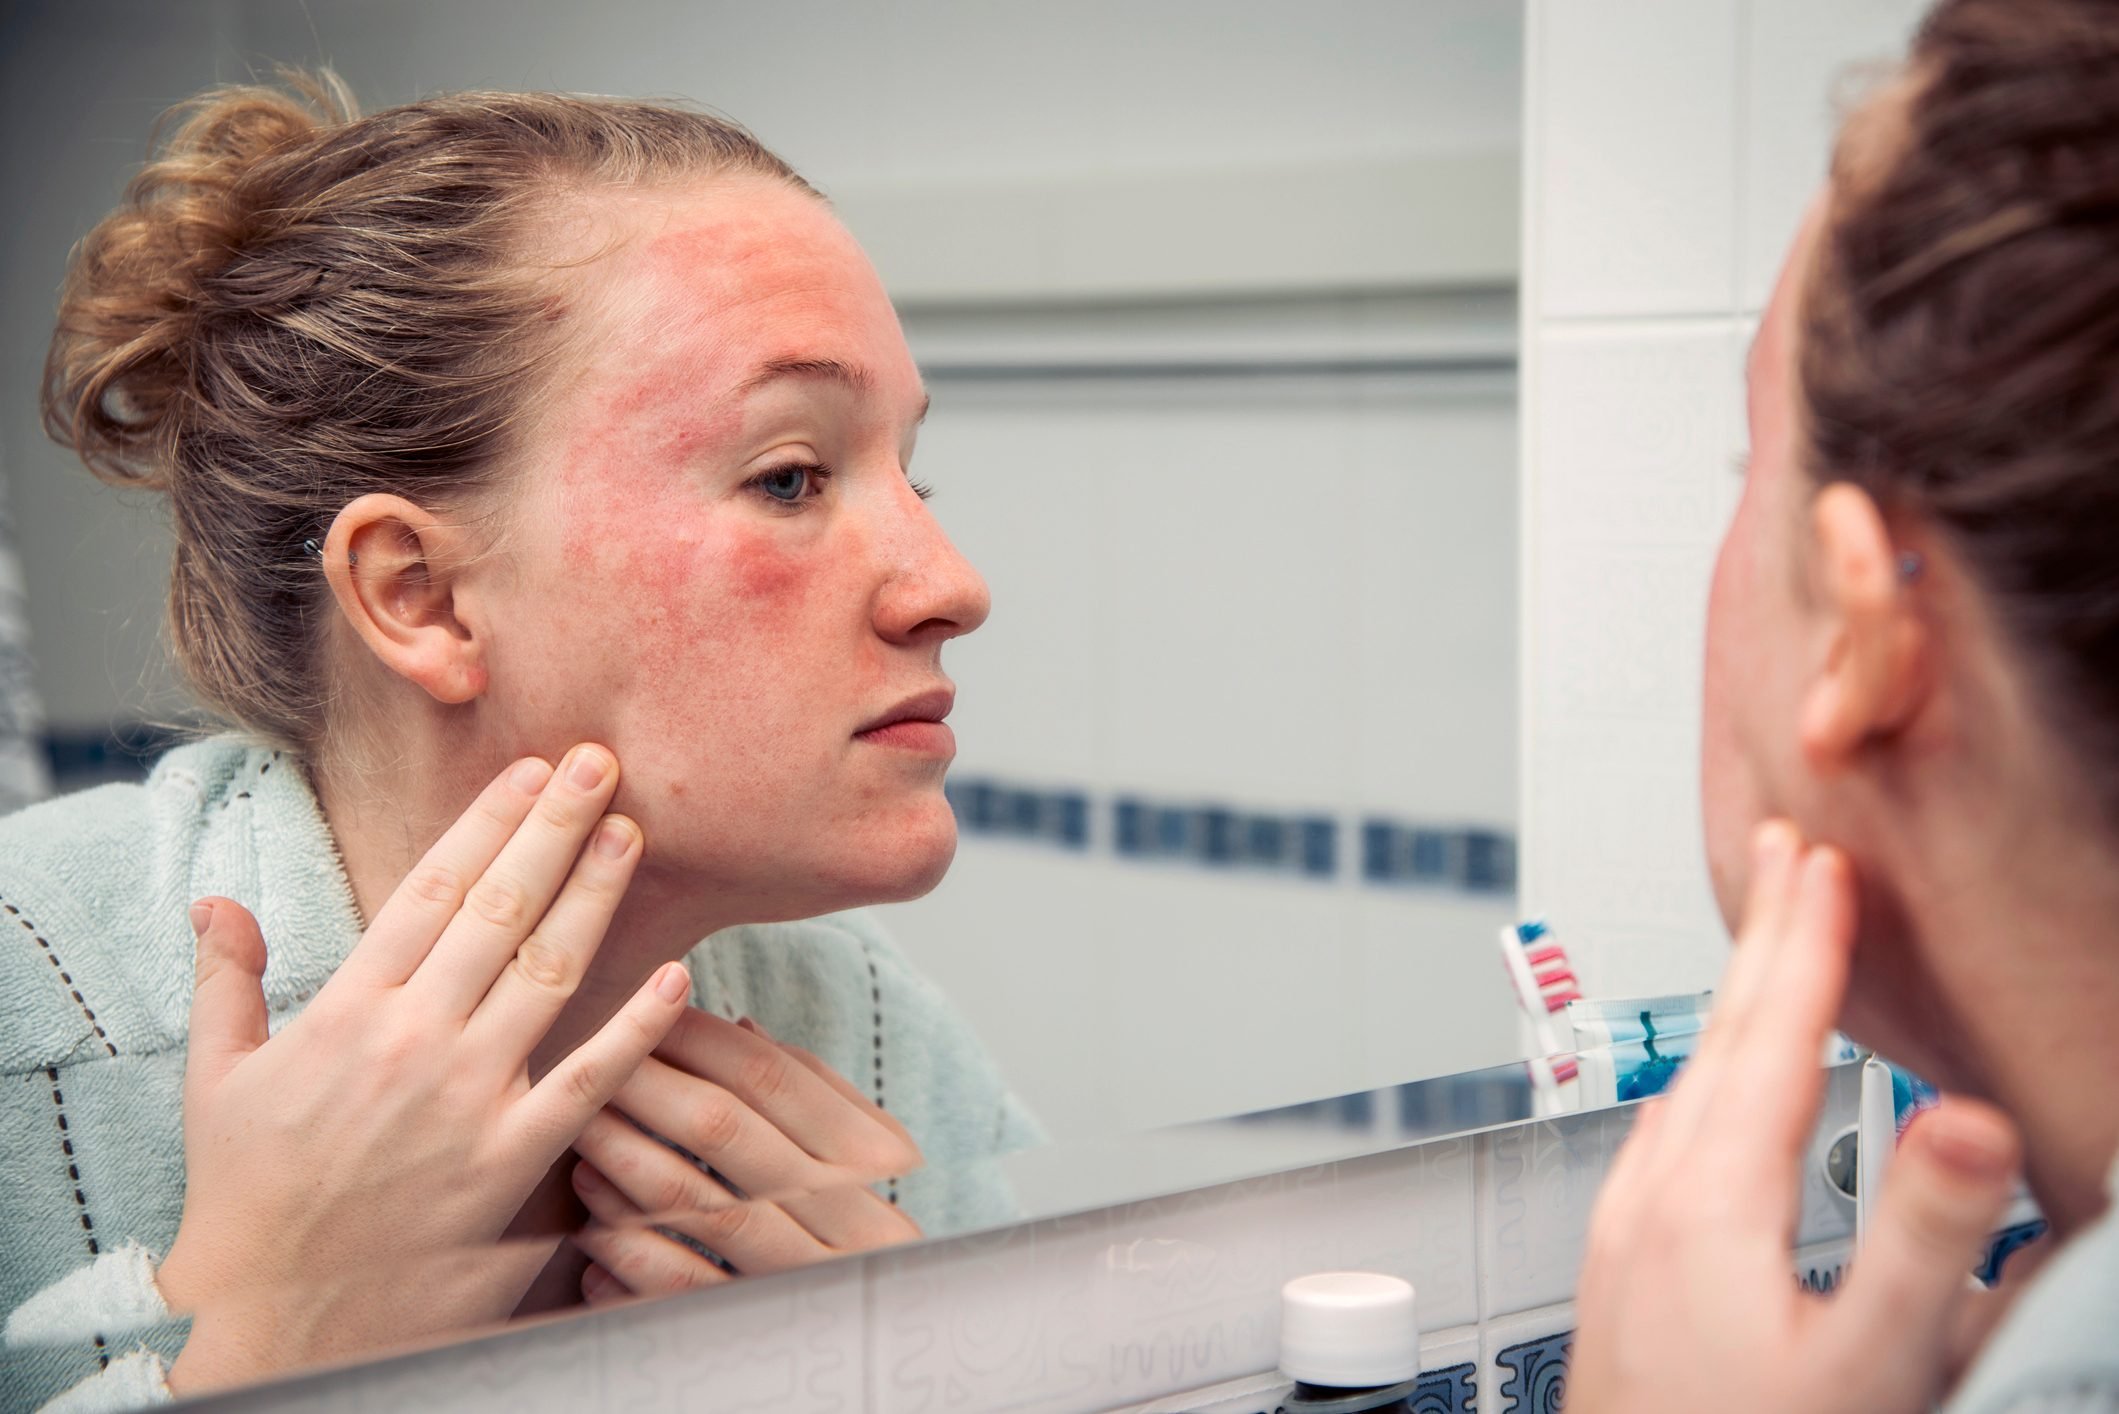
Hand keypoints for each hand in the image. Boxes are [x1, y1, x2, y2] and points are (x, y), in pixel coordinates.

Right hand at [158, 746, 689, 1392]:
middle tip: (603, 763)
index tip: (530, 770)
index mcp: (348, 1009)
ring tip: (634, 833)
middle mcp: (414, 1040)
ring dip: (597, 897)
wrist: (278, 1307)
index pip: (431, 891)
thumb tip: (215, 903)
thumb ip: (229, 982)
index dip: (488, 822)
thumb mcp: (218, 1079)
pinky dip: (637, 1028)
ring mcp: (468, 1098)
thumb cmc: (248, 1192)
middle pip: (500, 909)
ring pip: (549, 973)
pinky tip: (678, 975)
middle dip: (556, 829)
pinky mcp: (511, 1159)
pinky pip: (588, 1081)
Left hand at [568, 1011, 923, 1300]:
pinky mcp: (759, 1324)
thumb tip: (743, 1024)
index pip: (773, 1076)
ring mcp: (800, 1270)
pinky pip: (683, 1286)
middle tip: (589, 1066)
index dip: (702, 1040)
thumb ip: (811, 1091)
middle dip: (646, 1089)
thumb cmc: (861, 1227)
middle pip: (725, 1129)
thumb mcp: (862, 1156)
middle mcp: (838, 1207)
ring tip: (581, 1139)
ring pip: (696, 1203)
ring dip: (626, 1164)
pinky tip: (592, 1234)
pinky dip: (631, 1256)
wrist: (901, 1330)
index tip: (645, 1015)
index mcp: (867, 1156)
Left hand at [1567, 821, 2021, 1413]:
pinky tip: (1707, 1104)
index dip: (1808, 941)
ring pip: (1685, 1085)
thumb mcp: (1867, 1366)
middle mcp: (1650, 1199)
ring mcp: (1625, 1235)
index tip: (1827, 858)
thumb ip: (1917, 1240)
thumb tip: (1968, 1120)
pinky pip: (1665, 1138)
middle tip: (1787, 856)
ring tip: (1764, 955)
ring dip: (1733, 1007)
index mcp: (1710, 1200)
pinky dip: (1704, 1082)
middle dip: (1761, 943)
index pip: (1771, 1036)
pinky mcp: (1621, 1274)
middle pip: (1718, 1042)